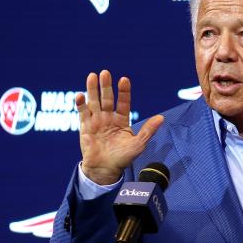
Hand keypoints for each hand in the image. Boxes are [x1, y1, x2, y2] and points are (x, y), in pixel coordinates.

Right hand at [77, 70, 163, 184]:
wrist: (105, 169)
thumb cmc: (123, 158)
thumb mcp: (139, 144)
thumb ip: (148, 130)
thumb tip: (161, 118)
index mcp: (122, 120)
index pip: (123, 102)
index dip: (124, 91)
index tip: (124, 79)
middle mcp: (108, 118)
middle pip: (107, 99)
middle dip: (106, 86)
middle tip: (105, 73)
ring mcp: (96, 121)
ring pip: (94, 102)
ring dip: (93, 89)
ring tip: (92, 76)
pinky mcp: (85, 127)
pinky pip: (82, 113)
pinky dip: (81, 104)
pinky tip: (80, 95)